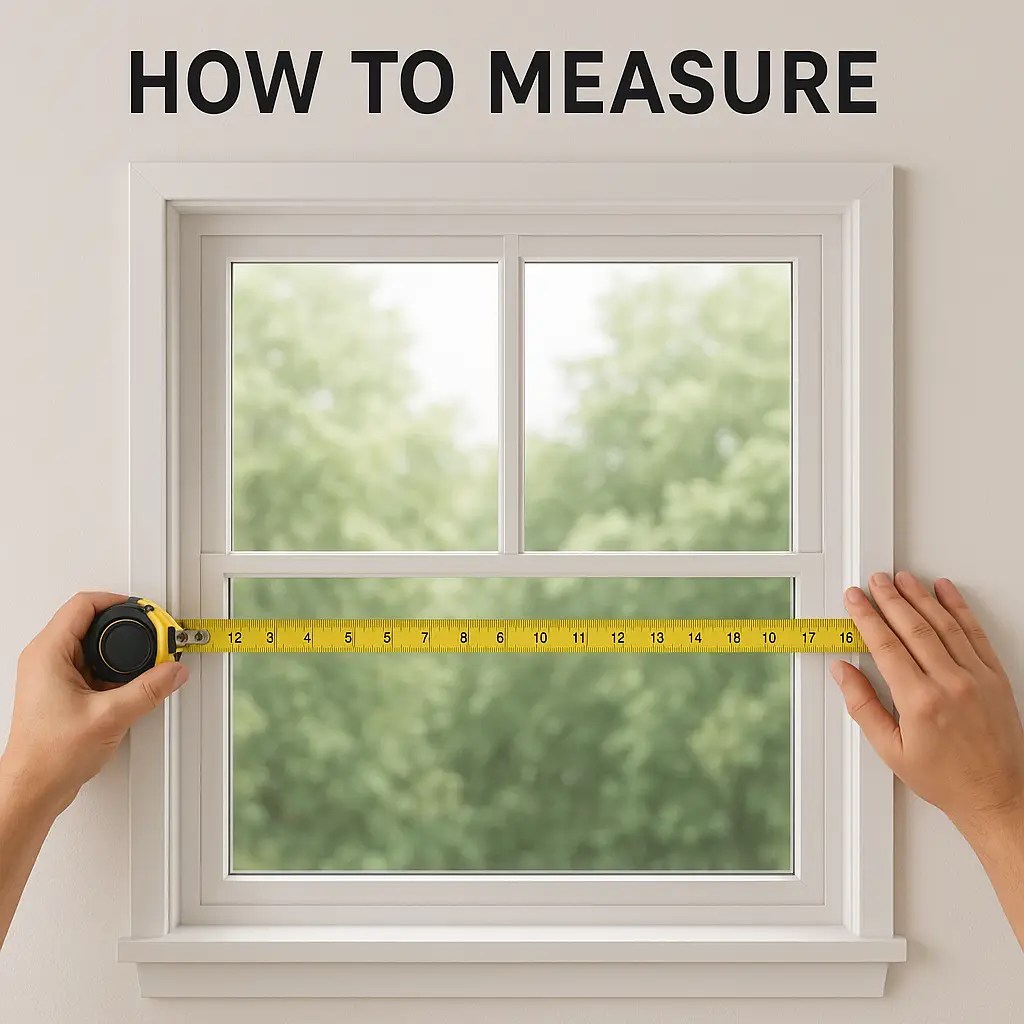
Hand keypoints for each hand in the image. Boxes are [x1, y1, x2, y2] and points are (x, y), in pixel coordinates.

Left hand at [1, 592, 189, 815]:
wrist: (33, 788)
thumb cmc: (49, 756)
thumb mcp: (110, 716)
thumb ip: (149, 690)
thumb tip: (172, 671)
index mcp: (48, 653)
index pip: (84, 605)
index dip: (118, 602)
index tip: (145, 612)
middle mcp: (45, 659)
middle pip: (90, 622)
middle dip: (126, 628)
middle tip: (152, 637)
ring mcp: (50, 676)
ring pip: (91, 646)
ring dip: (120, 652)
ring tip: (145, 663)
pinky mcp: (59, 691)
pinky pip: (90, 667)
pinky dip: (112, 671)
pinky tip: (128, 686)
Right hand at [832, 572, 1023, 840]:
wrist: (996, 795)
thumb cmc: (944, 778)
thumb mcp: (891, 750)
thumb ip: (863, 706)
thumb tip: (843, 673)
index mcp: (920, 702)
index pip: (885, 646)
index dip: (866, 618)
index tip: (854, 600)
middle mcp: (950, 684)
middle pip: (913, 627)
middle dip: (890, 599)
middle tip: (874, 580)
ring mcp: (976, 678)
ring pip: (944, 624)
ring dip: (920, 597)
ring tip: (903, 578)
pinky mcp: (996, 677)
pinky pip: (975, 633)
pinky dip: (959, 609)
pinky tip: (946, 592)